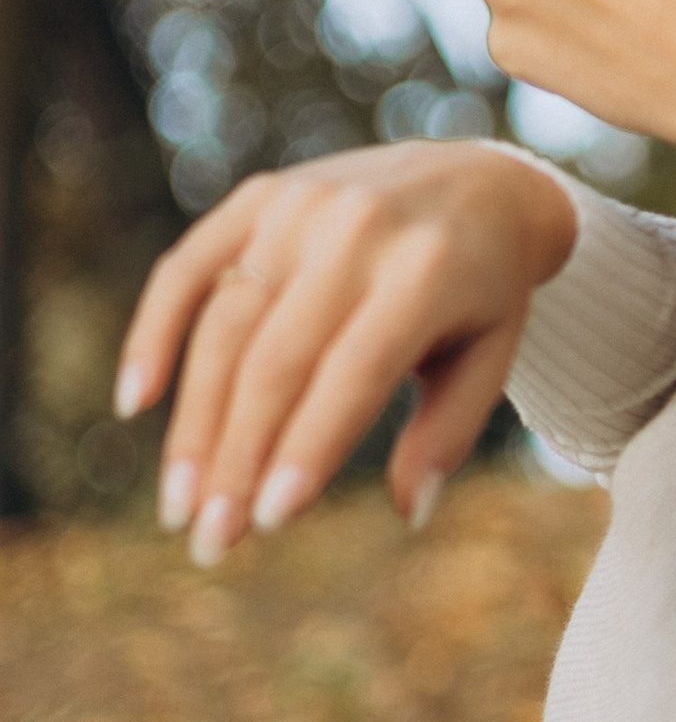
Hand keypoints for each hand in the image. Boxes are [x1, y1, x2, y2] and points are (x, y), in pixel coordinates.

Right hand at [114, 142, 577, 562]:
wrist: (478, 180)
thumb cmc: (483, 292)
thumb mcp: (490, 355)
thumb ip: (448, 433)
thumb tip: (411, 513)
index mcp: (426, 272)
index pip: (353, 373)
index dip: (307, 448)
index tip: (270, 522)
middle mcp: (355, 231)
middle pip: (276, 361)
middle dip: (237, 459)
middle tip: (211, 540)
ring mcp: (300, 207)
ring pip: (225, 327)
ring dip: (196, 423)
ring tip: (182, 504)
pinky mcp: (259, 197)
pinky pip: (187, 267)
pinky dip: (154, 332)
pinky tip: (138, 402)